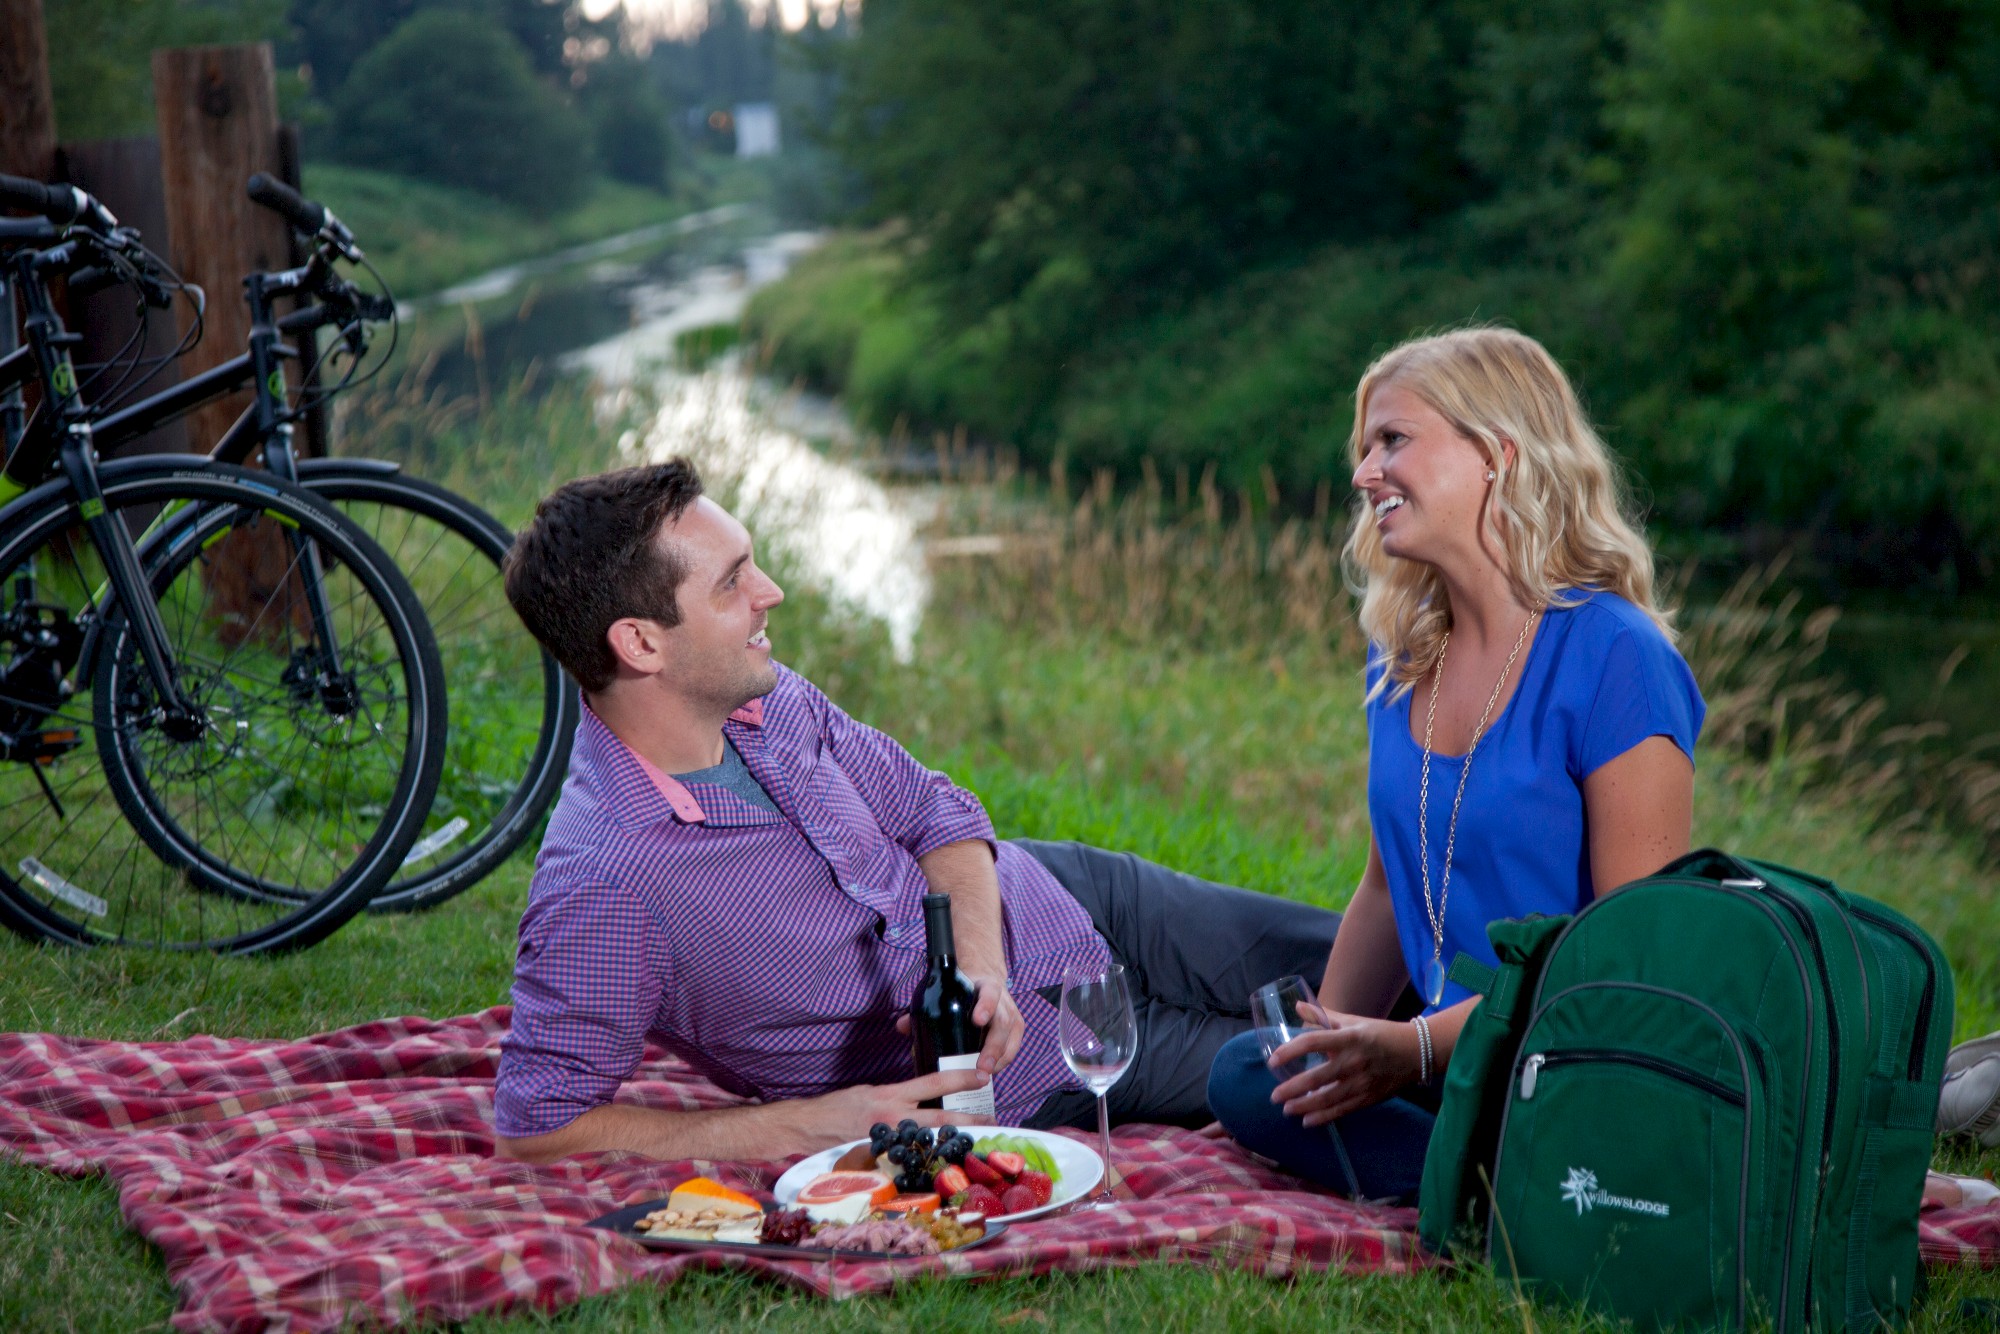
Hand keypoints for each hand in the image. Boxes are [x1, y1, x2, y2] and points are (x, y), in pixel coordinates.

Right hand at [793, 1069, 996, 1151]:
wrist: (807, 1127)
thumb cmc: (837, 1108)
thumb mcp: (868, 1093)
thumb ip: (894, 1097)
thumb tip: (918, 1099)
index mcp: (890, 1096)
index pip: (932, 1082)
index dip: (960, 1077)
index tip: (982, 1074)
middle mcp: (892, 1118)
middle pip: (940, 1117)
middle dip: (969, 1118)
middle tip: (993, 1119)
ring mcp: (888, 1143)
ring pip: (929, 1143)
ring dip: (953, 1143)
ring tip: (975, 1145)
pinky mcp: (881, 1162)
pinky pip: (910, 1163)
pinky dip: (926, 1164)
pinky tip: (941, 1168)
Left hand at [893, 975, 1023, 1074]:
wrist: (986, 979)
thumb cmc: (965, 989)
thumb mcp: (949, 990)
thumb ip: (925, 1007)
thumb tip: (902, 1026)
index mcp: (986, 987)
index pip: (990, 994)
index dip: (986, 1006)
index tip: (977, 1020)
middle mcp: (1004, 1001)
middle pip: (1003, 1024)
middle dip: (993, 1047)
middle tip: (982, 1067)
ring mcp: (1013, 1016)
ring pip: (1010, 1040)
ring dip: (998, 1060)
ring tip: (984, 1077)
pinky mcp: (1016, 1031)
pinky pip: (1012, 1050)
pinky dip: (1001, 1063)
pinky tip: (988, 1074)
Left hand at [1267, 1007, 1420, 1127]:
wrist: (1415, 1052)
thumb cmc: (1380, 1033)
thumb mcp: (1353, 1020)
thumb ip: (1323, 1015)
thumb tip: (1297, 1007)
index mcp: (1348, 1038)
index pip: (1312, 1042)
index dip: (1290, 1051)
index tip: (1273, 1061)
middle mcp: (1353, 1061)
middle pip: (1316, 1078)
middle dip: (1292, 1089)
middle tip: (1275, 1096)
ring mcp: (1361, 1082)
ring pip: (1327, 1099)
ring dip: (1304, 1106)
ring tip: (1287, 1109)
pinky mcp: (1368, 1097)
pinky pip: (1342, 1110)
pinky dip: (1323, 1117)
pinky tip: (1307, 1121)